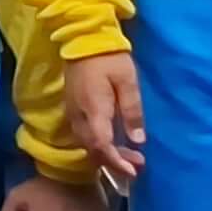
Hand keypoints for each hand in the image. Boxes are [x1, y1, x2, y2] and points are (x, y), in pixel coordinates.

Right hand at [65, 51, 144, 187]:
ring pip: (87, 145)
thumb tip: (138, 140)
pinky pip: (84, 136)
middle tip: (138, 165)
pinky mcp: (72, 109)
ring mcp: (73, 113)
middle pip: (93, 150)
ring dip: (107, 155)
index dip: (117, 162)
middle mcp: (79, 116)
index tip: (133, 171)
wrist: (82, 39)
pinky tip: (113, 144)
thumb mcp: (128, 81)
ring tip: (130, 157)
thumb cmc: (109, 58)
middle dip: (115, 162)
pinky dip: (99, 145)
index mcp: (94, 109)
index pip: (102, 146)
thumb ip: (132, 110)